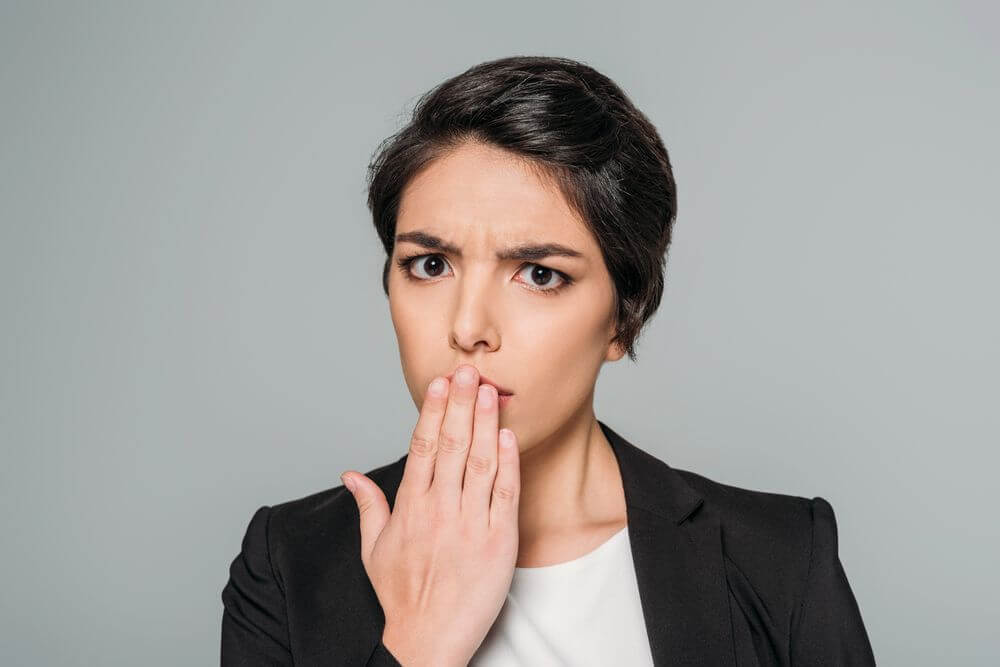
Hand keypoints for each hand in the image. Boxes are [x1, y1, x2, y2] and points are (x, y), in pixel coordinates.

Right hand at [341, 363, 520, 666]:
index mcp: (409, 507)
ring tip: (491, 391)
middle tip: (470, 370)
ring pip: (479, 461)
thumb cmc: (400, 597)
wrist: (425, 641)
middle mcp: (439, 510)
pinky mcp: (498, 541)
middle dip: (461, 403)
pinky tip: (509, 436)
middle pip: (451, 444)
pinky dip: (508, 463)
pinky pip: (505, 494)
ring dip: (485, 423)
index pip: (421, 446)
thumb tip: (351, 475)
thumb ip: (368, 505)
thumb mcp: (373, 549)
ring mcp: (470, 524)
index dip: (432, 410)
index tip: (440, 383)